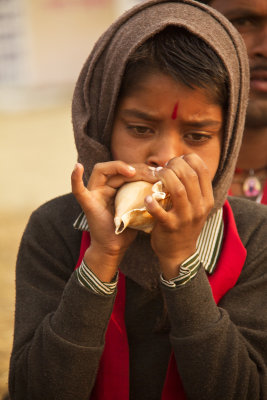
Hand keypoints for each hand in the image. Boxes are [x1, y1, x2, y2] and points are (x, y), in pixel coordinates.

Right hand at [71, 161, 155, 280]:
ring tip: (132, 172)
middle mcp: (103, 187)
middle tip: (151, 172)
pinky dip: (75, 178)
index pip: (126, 169)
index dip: (141, 168)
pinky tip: (77, 167)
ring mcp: (94, 193)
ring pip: (101, 170)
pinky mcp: (87, 203)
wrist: (115, 247)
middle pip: (116, 168)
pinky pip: (78, 189)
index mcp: (115, 186)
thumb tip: (165, 182)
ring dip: (118, 167)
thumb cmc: (127, 229)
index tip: (157, 172)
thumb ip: (145, 194)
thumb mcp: (139, 207)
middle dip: (134, 167)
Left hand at [145, 154, 213, 279]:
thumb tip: (180, 162)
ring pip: (178, 189)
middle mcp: (199, 207)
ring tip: (156, 175)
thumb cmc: (184, 224)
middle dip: (174, 165)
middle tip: (163, 167)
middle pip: (189, 176)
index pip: (203, 170)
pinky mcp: (170, 227)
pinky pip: (160, 213)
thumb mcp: (196, 206)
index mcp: (207, 199)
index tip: (176, 160)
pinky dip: (152, 203)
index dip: (188, 159)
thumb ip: (192, 188)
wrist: (179, 253)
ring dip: (165, 177)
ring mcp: (186, 218)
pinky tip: (147, 198)